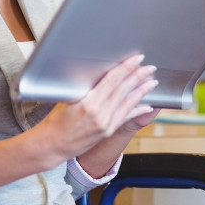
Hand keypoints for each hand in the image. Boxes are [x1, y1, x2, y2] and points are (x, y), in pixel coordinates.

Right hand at [36, 54, 157, 161]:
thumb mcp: (67, 99)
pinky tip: (147, 105)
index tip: (137, 59)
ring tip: (152, 82)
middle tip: (149, 67)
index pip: (112, 81)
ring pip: (128, 104)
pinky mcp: (108, 132)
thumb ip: (85, 87)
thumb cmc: (55, 121)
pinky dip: (137, 110)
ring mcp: (106, 125)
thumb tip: (100, 73)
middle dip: (138, 76)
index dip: (126, 68)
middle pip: (123, 90)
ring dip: (142, 91)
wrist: (52, 145)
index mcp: (89, 104)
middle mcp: (100, 115)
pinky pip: (126, 118)